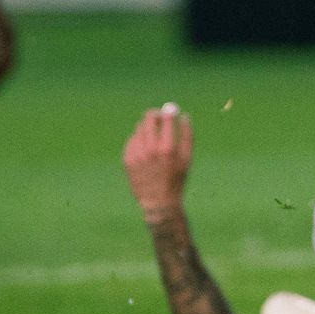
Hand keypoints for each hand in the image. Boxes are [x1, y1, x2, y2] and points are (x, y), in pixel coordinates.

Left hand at [123, 103, 193, 222]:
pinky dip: (138, 142)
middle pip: (148, 119)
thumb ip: (187, 135)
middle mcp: (151, 149)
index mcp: (167, 148)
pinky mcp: (127, 159)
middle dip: (154, 115)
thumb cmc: (176, 179)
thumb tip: (184, 116)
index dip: (168, 112)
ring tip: (153, 143)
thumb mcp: (187, 158)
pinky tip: (144, 154)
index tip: (168, 112)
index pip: (166, 118)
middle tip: (157, 118)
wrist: (159, 202)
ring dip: (147, 129)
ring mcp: (137, 154)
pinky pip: (132, 141)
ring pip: (139, 128)